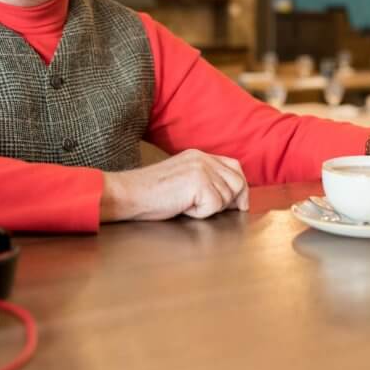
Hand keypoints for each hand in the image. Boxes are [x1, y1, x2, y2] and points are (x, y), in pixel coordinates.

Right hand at [101, 149, 249, 221]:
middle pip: (237, 182)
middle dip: (231, 201)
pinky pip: (214, 206)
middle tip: (209, 209)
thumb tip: (232, 198)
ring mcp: (201, 168)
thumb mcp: (182, 180)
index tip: (239, 204)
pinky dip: (200, 213)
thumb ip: (205, 180)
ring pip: (227, 196)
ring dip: (210, 208)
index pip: (234, 166)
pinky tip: (182, 207)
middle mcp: (202, 158)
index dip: (240, 186)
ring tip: (187, 205)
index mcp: (198, 155)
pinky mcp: (198, 182)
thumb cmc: (150, 194)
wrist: (129, 193)